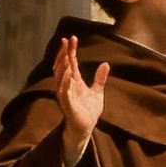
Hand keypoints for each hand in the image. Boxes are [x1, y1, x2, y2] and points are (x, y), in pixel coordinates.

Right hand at [53, 35, 108, 162]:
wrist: (86, 128)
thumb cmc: (88, 111)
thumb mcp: (97, 92)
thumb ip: (100, 79)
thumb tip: (106, 64)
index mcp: (73, 81)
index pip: (70, 62)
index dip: (70, 50)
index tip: (72, 38)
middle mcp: (67, 86)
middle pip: (62, 66)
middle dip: (63, 53)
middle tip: (65, 41)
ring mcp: (65, 95)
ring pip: (60, 77)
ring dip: (62, 65)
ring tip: (65, 54)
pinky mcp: (67, 105)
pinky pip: (63, 92)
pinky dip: (65, 82)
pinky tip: (68, 73)